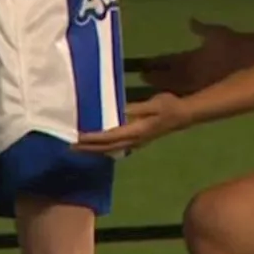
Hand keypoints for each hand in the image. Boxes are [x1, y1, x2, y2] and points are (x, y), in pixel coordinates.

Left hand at [74, 92, 190, 154]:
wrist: (183, 116)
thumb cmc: (169, 107)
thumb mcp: (153, 104)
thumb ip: (136, 109)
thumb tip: (118, 111)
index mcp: (136, 131)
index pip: (110, 137)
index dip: (93, 138)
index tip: (78, 138)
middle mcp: (134, 141)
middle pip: (107, 147)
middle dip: (88, 148)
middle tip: (70, 146)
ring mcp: (135, 143)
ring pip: (110, 150)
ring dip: (94, 150)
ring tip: (79, 148)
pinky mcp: (137, 141)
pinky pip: (116, 147)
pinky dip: (103, 148)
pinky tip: (97, 147)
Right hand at [138, 19, 247, 95]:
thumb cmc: (239, 46)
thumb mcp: (216, 34)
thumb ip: (202, 29)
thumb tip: (190, 21)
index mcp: (196, 59)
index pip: (171, 61)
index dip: (157, 63)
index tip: (143, 64)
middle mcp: (194, 73)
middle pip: (169, 77)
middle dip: (154, 78)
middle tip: (134, 79)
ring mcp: (198, 84)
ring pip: (173, 87)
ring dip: (158, 88)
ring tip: (139, 92)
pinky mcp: (204, 94)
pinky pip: (183, 97)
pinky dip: (170, 99)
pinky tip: (157, 102)